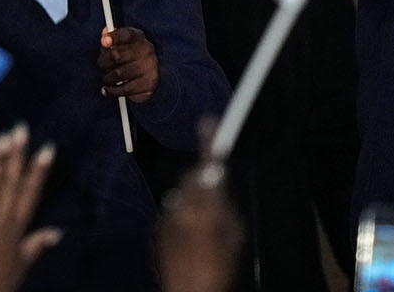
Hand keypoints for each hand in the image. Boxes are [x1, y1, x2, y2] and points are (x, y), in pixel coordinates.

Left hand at [0, 127, 61, 291]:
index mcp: (18, 229)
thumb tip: (57, 231)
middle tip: (21, 129)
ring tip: (2, 138)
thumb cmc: (1, 283)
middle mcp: (5, 224)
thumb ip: (38, 243)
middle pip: (13, 185)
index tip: (47, 148)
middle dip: (18, 156)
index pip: (31, 194)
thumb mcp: (24, 262)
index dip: (39, 171)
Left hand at [98, 26, 158, 102]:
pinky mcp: (150, 84)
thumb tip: (104, 37)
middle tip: (101, 66)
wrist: (149, 72)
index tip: (103, 42)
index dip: (114, 37)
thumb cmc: (128, 55)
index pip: (126, 34)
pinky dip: (113, 91)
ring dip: (107, 78)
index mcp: (137, 37)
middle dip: (103, 62)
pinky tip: (108, 90)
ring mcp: (150, 67)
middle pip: (117, 55)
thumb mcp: (119, 44)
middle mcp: (147, 50)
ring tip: (106, 79)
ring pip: (119, 74)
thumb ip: (109, 39)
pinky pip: (126, 90)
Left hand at [157, 149, 242, 291]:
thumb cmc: (218, 269)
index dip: (209, 143)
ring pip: (183, 195)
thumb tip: (219, 191)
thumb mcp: (235, 237)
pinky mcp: (158, 227)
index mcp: (207, 210)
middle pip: (193, 178)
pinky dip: (183, 217)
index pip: (209, 167)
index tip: (209, 122)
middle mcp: (183, 208)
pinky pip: (174, 211)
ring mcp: (167, 217)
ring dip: (193, 202)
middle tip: (216, 203)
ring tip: (203, 231)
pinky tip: (191, 239)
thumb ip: (226, 208)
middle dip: (203, 180)